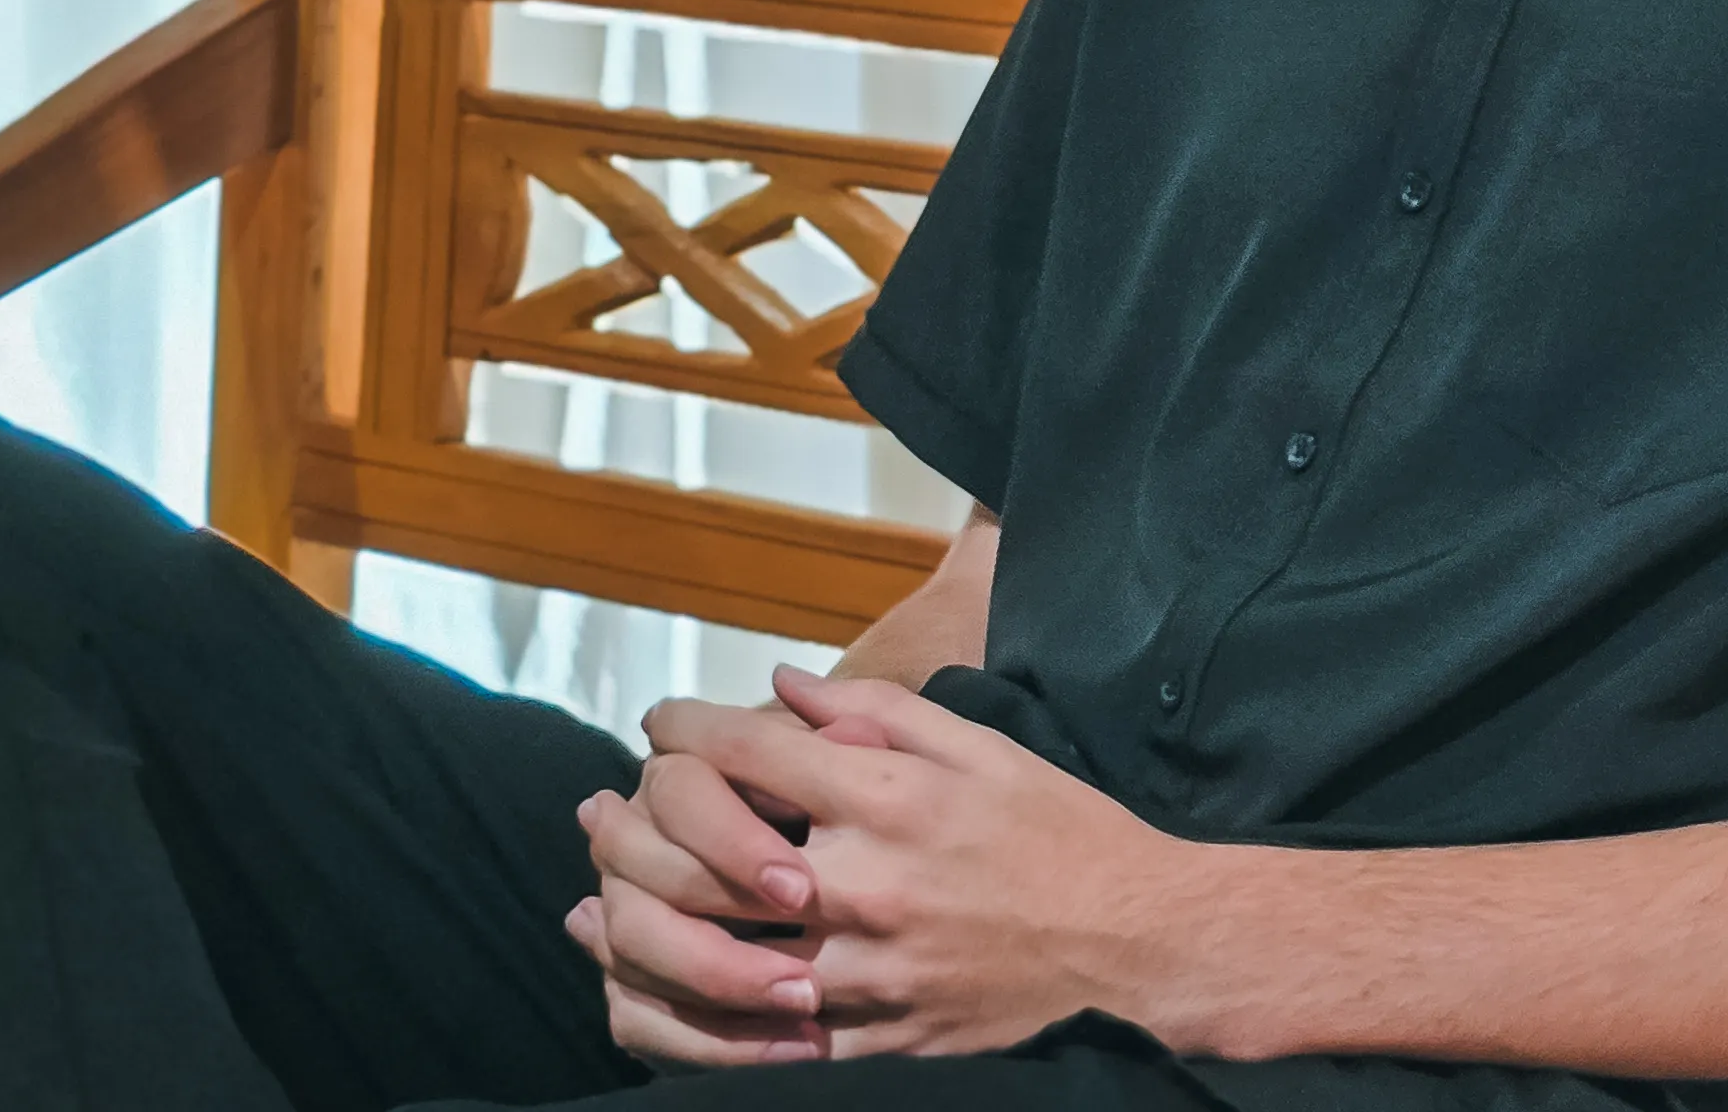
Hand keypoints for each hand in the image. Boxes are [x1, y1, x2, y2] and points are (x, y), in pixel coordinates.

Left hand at [576, 668, 1205, 1061]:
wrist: (1132, 948)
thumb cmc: (1060, 835)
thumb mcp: (981, 747)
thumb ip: (878, 711)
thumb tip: (785, 685)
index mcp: (891, 801)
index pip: (752, 752)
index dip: (688, 728)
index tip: (661, 722)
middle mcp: (863, 886)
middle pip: (704, 859)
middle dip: (634, 825)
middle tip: (600, 808)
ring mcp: (862, 974)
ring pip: (711, 960)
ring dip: (637, 928)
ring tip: (595, 905)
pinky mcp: (871, 1040)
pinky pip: (754, 1043)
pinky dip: (689, 1022)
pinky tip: (648, 996)